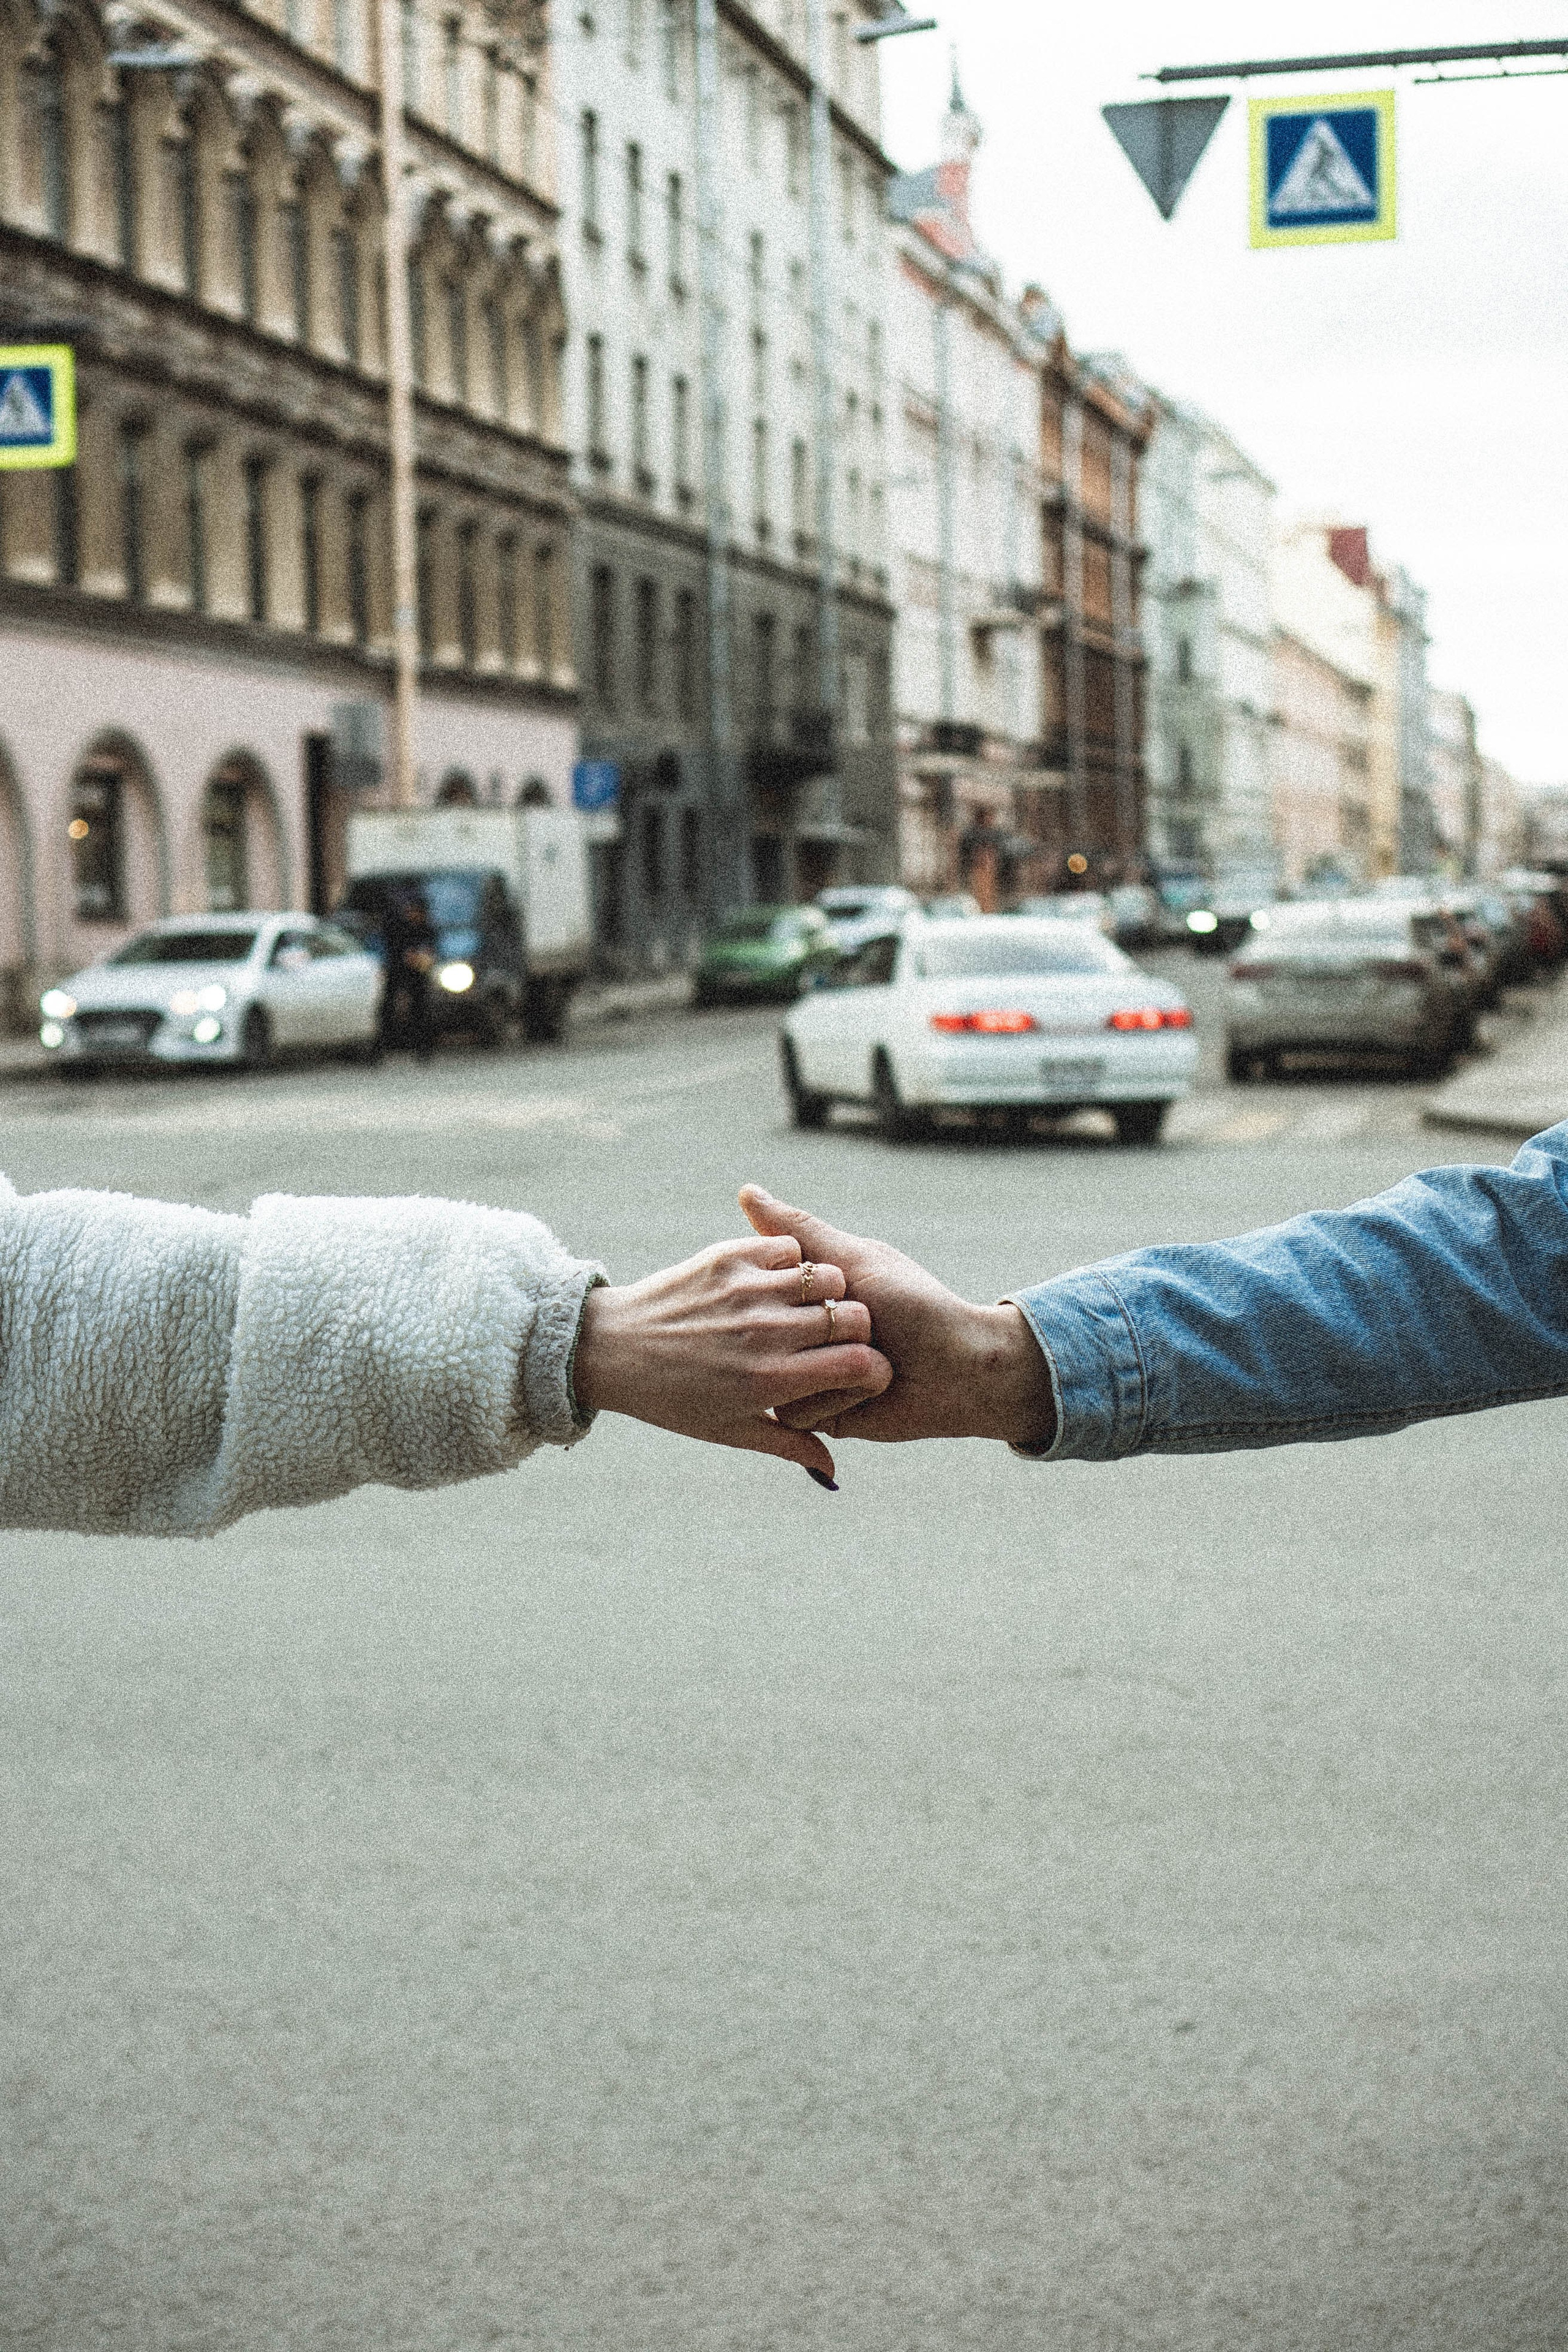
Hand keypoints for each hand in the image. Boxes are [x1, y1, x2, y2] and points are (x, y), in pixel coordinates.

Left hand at [571, 1233, 892, 1478]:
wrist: (609, 1349)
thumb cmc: (670, 1399)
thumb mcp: (729, 1430)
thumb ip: (788, 1445)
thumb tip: (832, 1473)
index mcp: (770, 1380)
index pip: (859, 1363)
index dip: (870, 1366)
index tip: (859, 1367)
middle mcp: (764, 1333)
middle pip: (853, 1316)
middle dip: (855, 1326)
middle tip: (835, 1333)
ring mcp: (746, 1291)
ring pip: (827, 1275)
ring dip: (827, 1290)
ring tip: (807, 1304)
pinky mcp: (727, 1258)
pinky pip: (788, 1248)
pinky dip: (792, 1261)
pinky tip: (777, 1281)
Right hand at [737, 1187, 1055, 1447]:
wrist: (962, 1365)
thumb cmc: (913, 1303)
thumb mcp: (853, 1260)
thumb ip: (798, 1231)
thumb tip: (745, 1191)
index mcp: (809, 1298)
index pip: (764, 1289)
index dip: (794, 1288)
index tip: (840, 1287)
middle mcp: (804, 1337)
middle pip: (770, 1334)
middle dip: (824, 1329)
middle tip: (871, 1326)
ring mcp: (809, 1376)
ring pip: (779, 1375)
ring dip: (834, 1365)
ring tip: (876, 1355)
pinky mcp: (820, 1413)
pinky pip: (798, 1409)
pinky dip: (841, 1394)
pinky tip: (873, 1389)